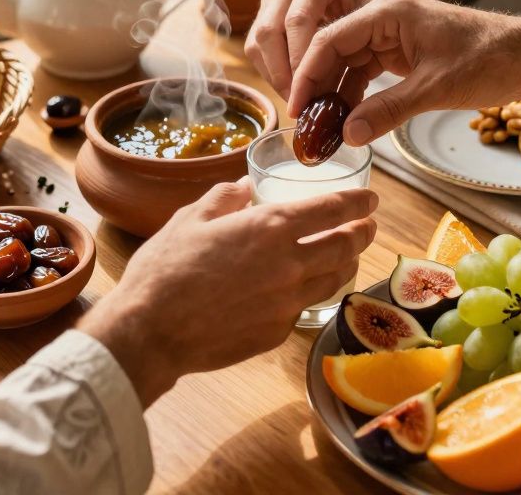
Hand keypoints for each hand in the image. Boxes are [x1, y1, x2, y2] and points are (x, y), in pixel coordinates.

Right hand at [78, 179, 377, 404]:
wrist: (150, 332)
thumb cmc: (164, 270)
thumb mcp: (188, 220)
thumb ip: (224, 199)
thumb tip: (246, 188)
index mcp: (268, 228)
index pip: (330, 211)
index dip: (356, 203)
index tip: (370, 200)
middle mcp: (288, 265)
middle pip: (345, 247)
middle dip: (362, 233)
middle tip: (368, 226)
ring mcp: (287, 302)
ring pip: (333, 280)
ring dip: (346, 264)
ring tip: (346, 255)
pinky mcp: (277, 332)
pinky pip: (304, 307)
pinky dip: (310, 293)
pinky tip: (302, 289)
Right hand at [244, 0, 409, 96]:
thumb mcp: (381, 19)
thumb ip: (370, 52)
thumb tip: (356, 113)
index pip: (298, 21)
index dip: (300, 61)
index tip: (308, 94)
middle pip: (268, 32)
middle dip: (282, 75)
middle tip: (300, 105)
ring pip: (257, 43)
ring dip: (274, 77)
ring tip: (298, 103)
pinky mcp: (267, 15)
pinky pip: (258, 48)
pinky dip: (272, 73)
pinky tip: (295, 91)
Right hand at [287, 0, 520, 145]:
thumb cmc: (489, 60)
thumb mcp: (434, 89)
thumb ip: (387, 111)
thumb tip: (347, 136)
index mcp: (387, 11)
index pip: (328, 38)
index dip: (306, 74)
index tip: (295, 106)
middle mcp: (383, 18)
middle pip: (331, 50)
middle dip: (314, 87)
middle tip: (302, 125)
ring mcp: (391, 35)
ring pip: (346, 65)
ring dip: (332, 95)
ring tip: (318, 130)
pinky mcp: (400, 53)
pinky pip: (364, 74)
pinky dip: (353, 98)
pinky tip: (343, 123)